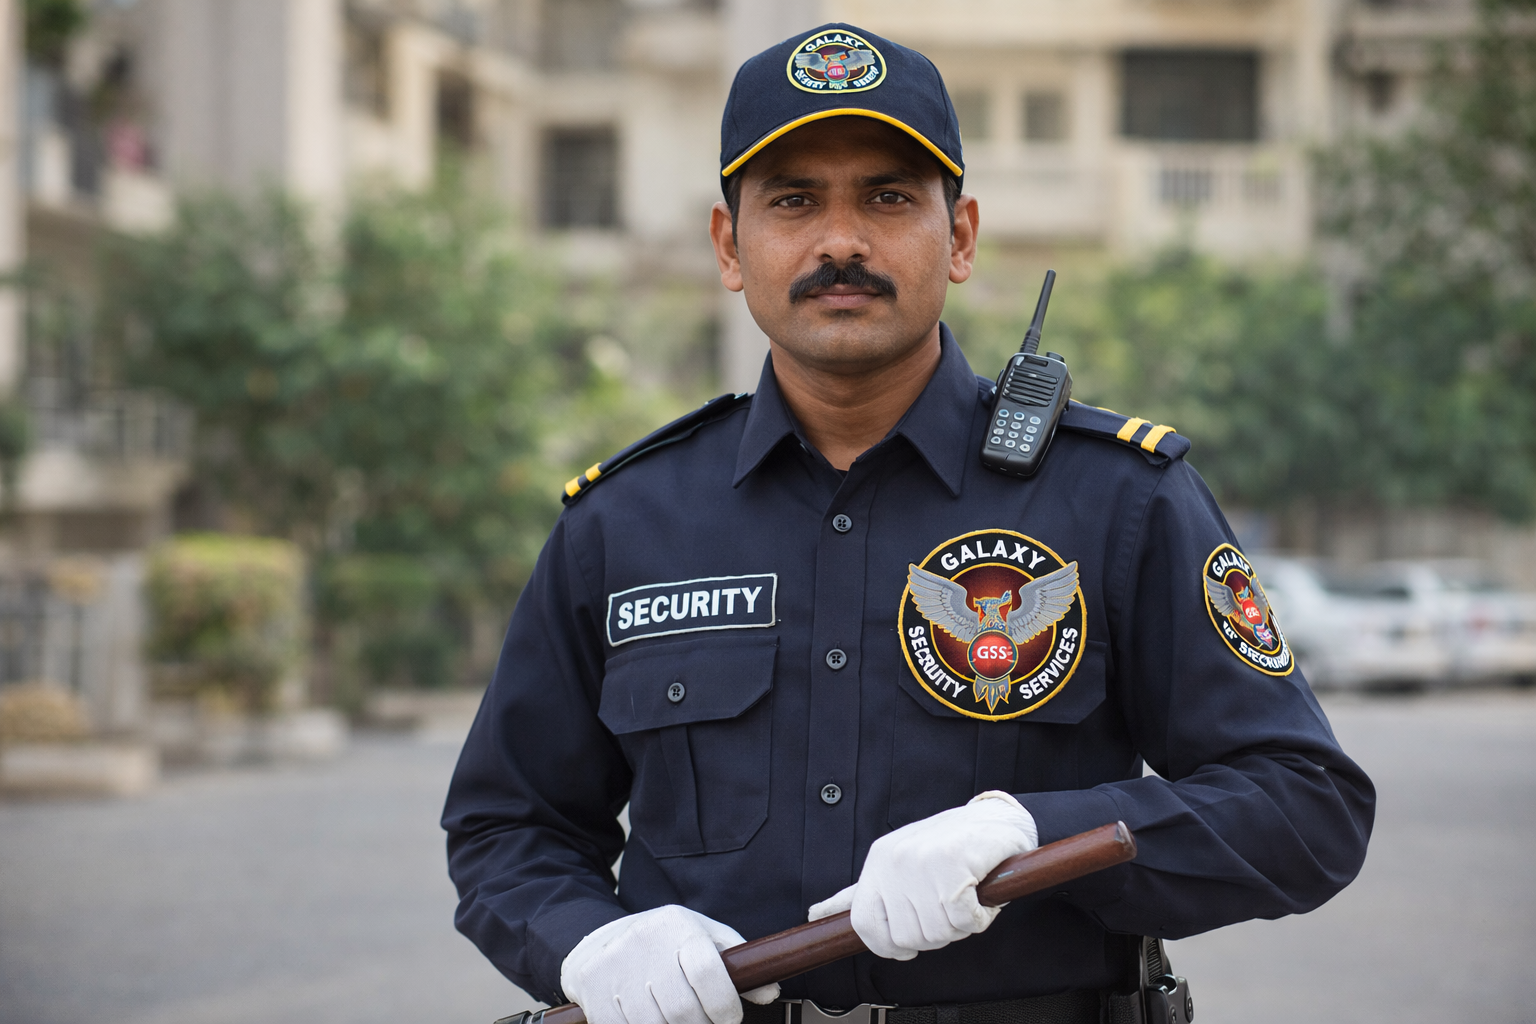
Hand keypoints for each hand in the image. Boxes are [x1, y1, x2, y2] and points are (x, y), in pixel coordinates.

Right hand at [560, 905, 779, 1023]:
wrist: (598, 942)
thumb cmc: (661, 942)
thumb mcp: (700, 936)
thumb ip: (734, 963)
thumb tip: (769, 992)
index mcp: (677, 927)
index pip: (708, 972)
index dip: (724, 1004)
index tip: (730, 1018)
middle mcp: (645, 944)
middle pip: (682, 1009)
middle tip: (705, 1023)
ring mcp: (616, 969)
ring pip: (654, 1023)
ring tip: (678, 1020)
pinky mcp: (594, 992)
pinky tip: (651, 1019)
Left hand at [807, 790, 1037, 959]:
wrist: (997, 819)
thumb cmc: (951, 848)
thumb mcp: (898, 865)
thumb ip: (862, 894)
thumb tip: (818, 913)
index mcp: (878, 862)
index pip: (863, 924)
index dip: (887, 946)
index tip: (907, 947)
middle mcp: (894, 861)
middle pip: (905, 938)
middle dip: (934, 934)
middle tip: (950, 908)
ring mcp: (922, 862)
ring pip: (936, 933)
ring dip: (960, 925)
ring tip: (966, 896)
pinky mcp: (954, 865)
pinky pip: (965, 921)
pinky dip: (980, 917)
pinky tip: (980, 894)